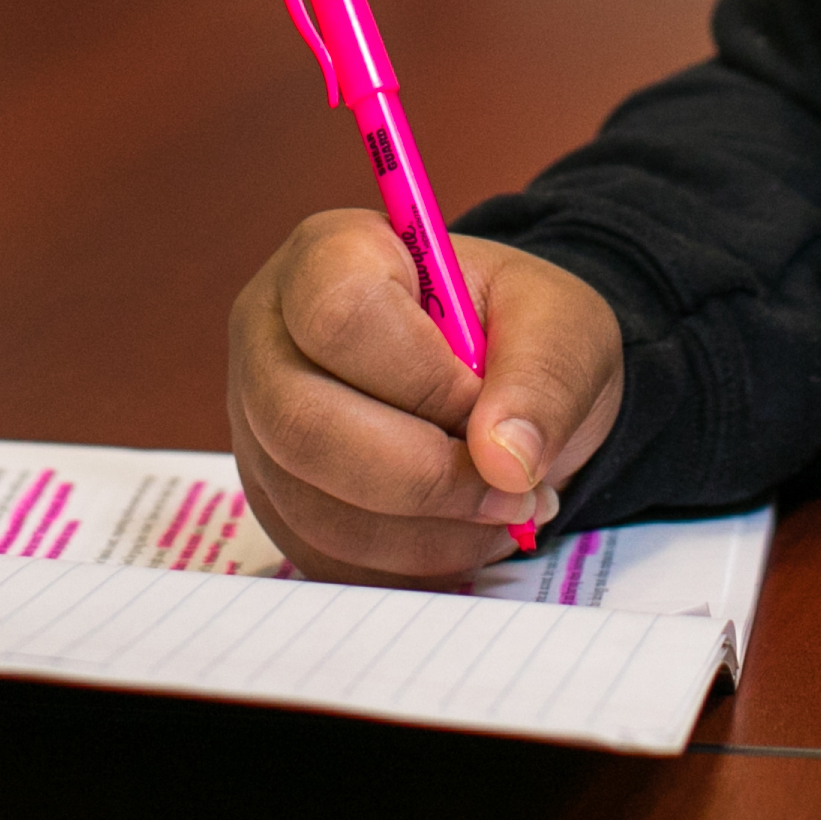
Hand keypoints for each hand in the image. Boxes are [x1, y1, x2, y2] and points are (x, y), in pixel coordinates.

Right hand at [226, 212, 622, 584]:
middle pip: (306, 426)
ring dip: (432, 530)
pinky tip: (465, 528)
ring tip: (503, 505)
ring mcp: (260, 429)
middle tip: (512, 486)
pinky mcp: (280, 504)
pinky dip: (415, 561)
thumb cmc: (516, 331)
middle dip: (426, 477)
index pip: (342, 319)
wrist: (501, 382)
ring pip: (318, 507)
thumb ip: (544, 378)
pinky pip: (330, 558)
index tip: (487, 400)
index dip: (423, 379)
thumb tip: (504, 461)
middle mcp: (270, 340)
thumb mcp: (560, 323)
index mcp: (329, 258)